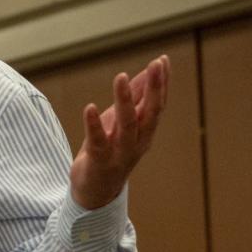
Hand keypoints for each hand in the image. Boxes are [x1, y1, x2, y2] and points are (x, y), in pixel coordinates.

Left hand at [70, 54, 169, 209]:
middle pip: (150, 113)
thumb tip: (145, 73)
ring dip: (124, 100)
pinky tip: (89, 107)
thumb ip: (134, 100)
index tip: (162, 60)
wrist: (95, 191)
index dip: (162, 83)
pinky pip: (97, 141)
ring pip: (127, 125)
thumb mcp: (122, 122)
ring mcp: (120, 153)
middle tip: (156, 64)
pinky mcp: (99, 161)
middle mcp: (138, 142)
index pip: (158, 104)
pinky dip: (93, 124)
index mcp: (146, 132)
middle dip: (154, 88)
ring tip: (121, 76)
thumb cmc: (110, 151)